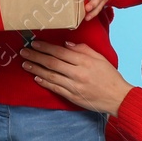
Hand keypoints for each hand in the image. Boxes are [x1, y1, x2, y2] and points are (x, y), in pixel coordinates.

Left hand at [19, 40, 133, 114]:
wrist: (117, 97)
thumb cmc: (110, 76)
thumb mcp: (100, 58)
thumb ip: (83, 50)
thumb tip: (66, 44)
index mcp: (84, 61)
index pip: (60, 52)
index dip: (46, 47)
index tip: (34, 43)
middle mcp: (77, 73)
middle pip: (52, 63)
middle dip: (36, 56)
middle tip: (24, 51)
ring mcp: (74, 86)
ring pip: (50, 76)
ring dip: (36, 69)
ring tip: (25, 63)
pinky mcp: (72, 96)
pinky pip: (55, 88)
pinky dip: (44, 82)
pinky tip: (36, 77)